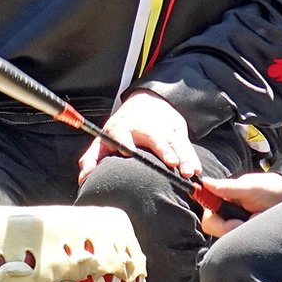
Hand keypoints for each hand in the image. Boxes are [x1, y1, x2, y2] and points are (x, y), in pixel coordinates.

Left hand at [78, 90, 198, 183]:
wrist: (146, 103)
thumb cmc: (122, 129)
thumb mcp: (104, 139)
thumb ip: (92, 158)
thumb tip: (84, 178)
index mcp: (121, 128)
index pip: (121, 133)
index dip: (124, 141)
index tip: (128, 151)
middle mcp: (144, 127)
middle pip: (154, 139)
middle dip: (163, 150)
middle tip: (171, 163)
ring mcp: (163, 129)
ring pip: (174, 143)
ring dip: (183, 157)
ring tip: (188, 171)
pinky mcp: (178, 130)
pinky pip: (187, 146)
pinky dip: (193, 157)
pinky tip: (197, 170)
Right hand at [197, 172, 281, 237]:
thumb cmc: (268, 188)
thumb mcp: (250, 187)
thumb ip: (228, 187)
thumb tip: (205, 182)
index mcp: (220, 202)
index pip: (209, 220)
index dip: (220, 225)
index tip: (237, 222)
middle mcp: (225, 216)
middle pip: (220, 234)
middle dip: (237, 229)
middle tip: (254, 220)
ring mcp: (235, 226)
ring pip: (233, 239)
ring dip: (247, 231)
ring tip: (260, 218)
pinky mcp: (245, 234)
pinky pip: (244, 242)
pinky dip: (253, 235)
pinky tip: (261, 226)